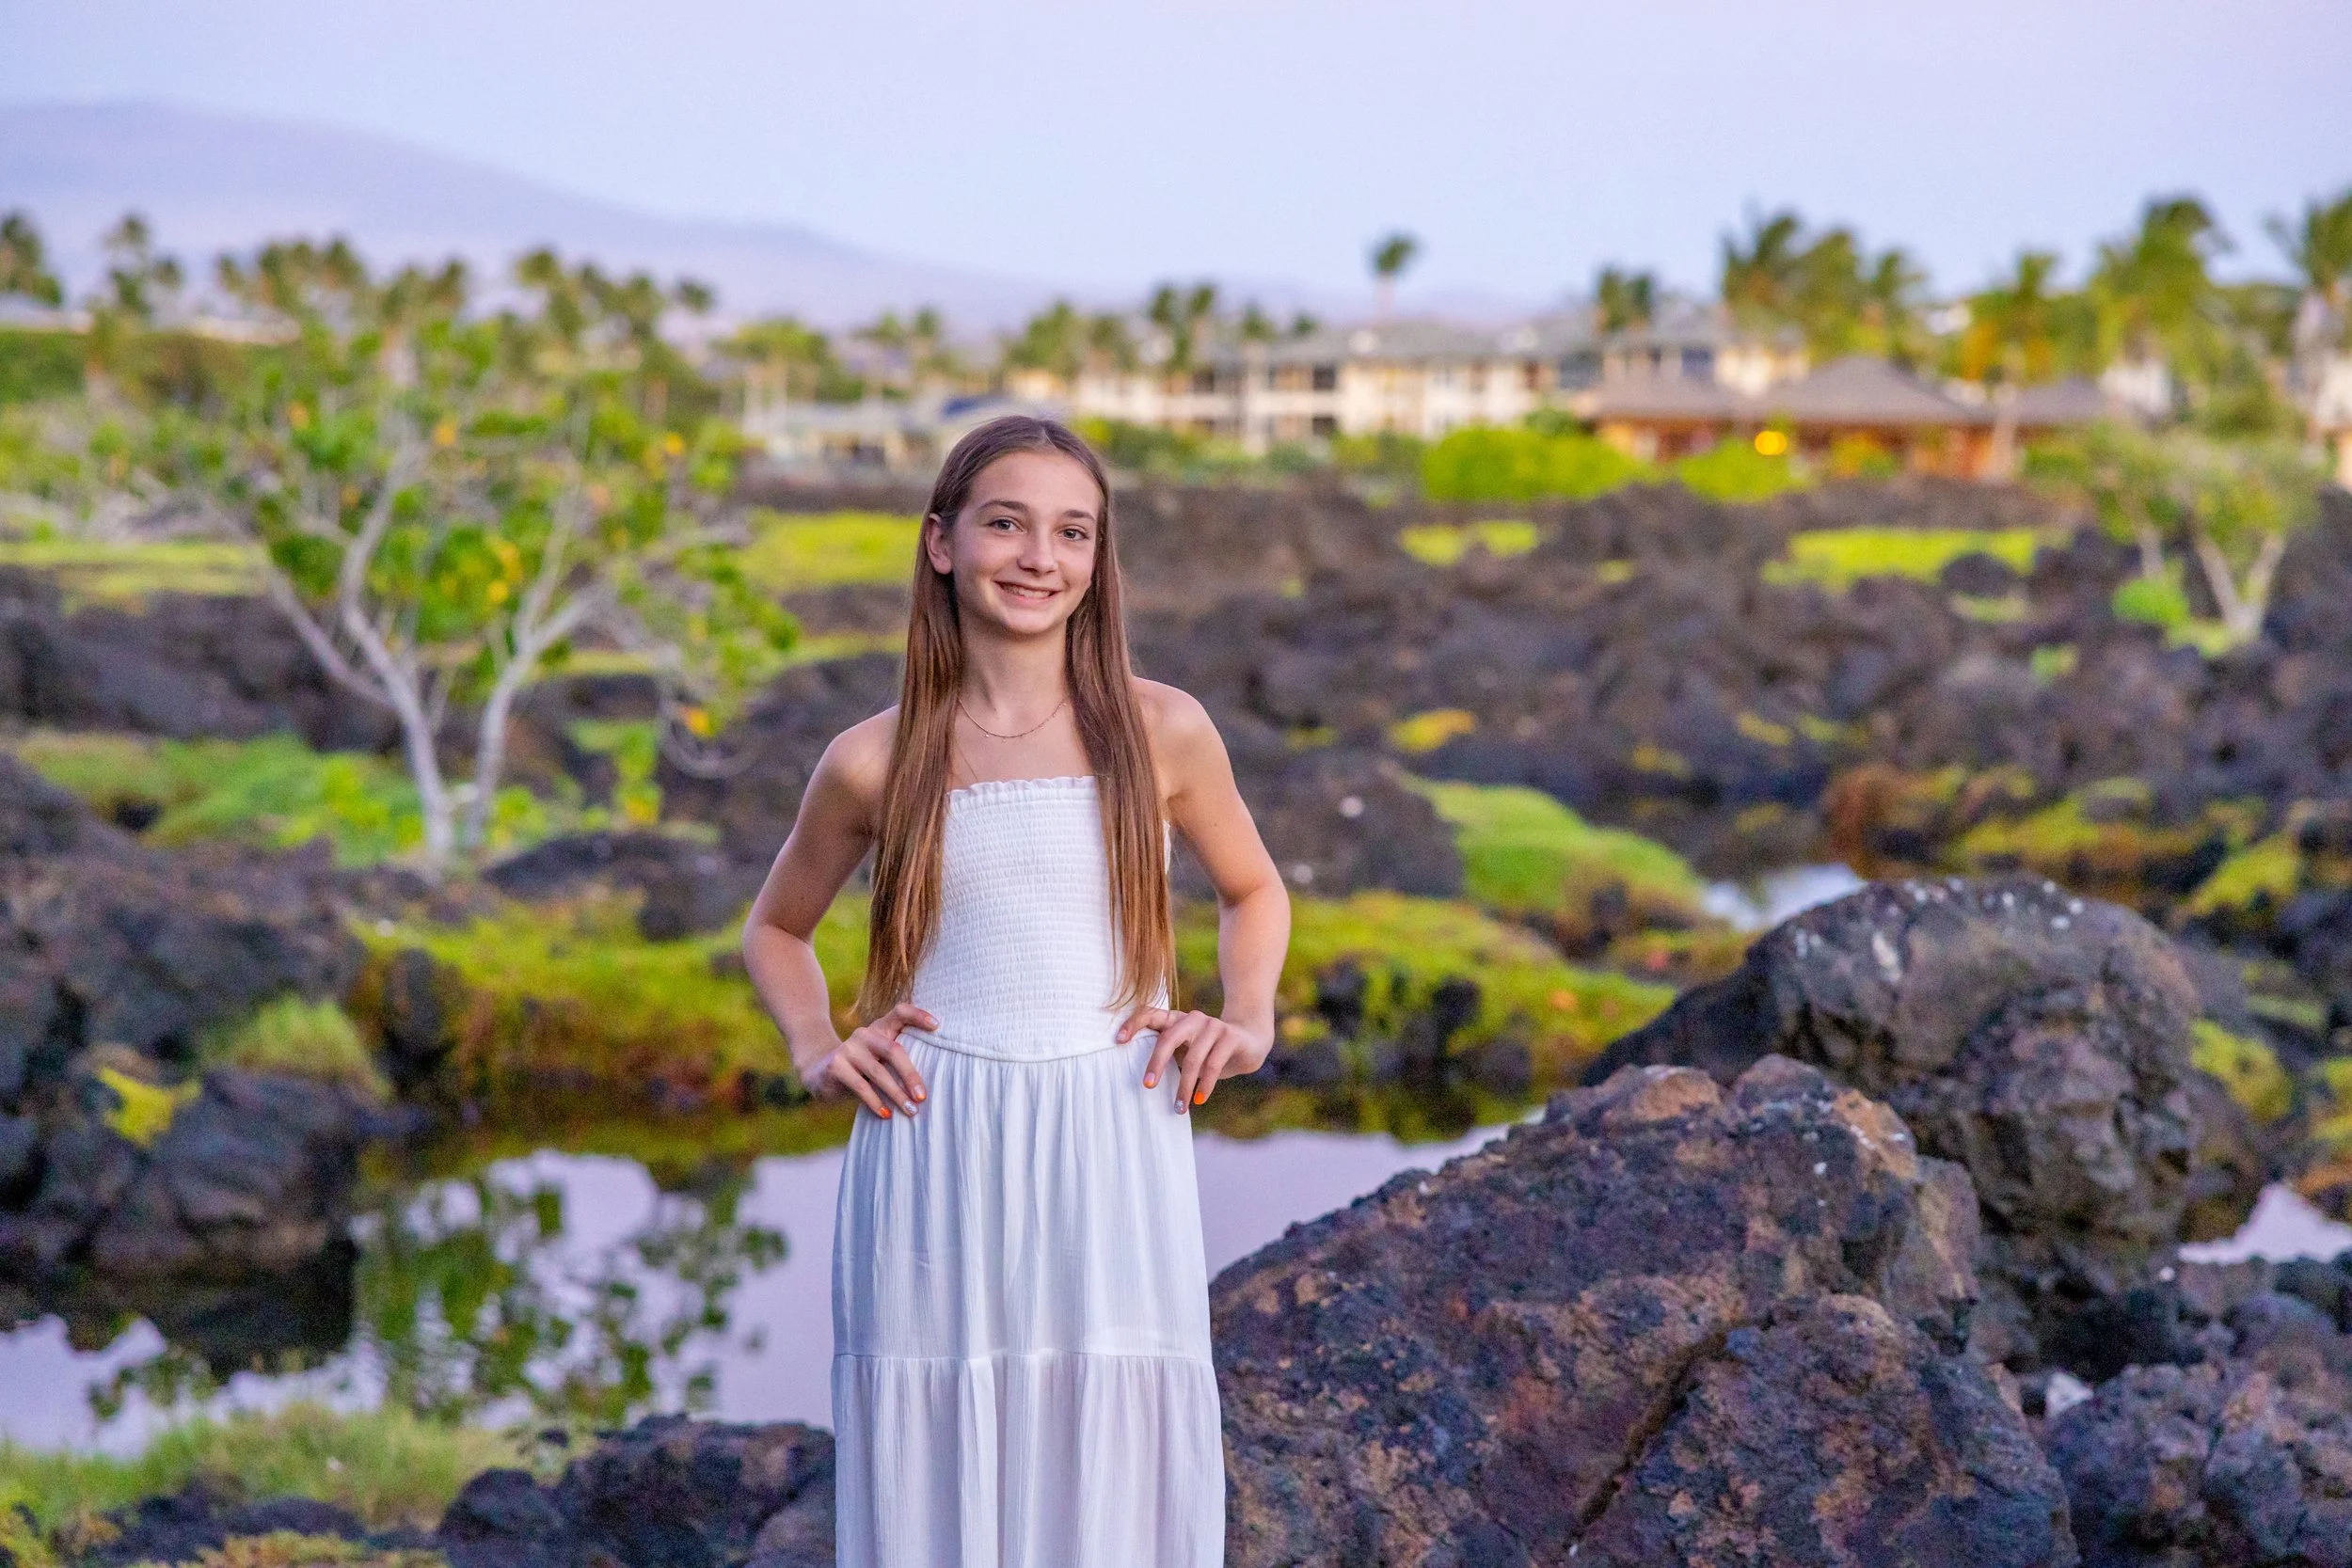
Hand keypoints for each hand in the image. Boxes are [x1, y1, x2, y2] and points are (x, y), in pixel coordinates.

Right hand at [803, 1002, 934, 1119]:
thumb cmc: (861, 1069)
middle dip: (910, 1075)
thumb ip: (898, 1061)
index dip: (918, 1015)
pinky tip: (886, 1115)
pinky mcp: (836, 1065)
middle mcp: (865, 1034)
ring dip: (896, 1094)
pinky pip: (860, 1086)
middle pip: (893, 1049)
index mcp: (880, 1028)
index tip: (937, 1025)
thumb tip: (931, 1082)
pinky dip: (875, 1102)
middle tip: (922, 1096)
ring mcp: (848, 1048)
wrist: (818, 1073)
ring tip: (911, 1111)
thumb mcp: (879, 1060)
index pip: (900, 1012)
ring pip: (878, 1072)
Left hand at [1117, 1007, 1270, 1112]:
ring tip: (1178, 1108)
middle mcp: (1192, 1018)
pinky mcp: (1230, 1036)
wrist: (1249, 1041)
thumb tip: (1139, 1081)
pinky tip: (1198, 1099)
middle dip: (1156, 1063)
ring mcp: (1212, 1025)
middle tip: (1147, 1086)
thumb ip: (1167, 1055)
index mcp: (1176, 1019)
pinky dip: (1204, 1085)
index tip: (1118, 1041)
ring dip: (1184, 1086)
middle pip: (1168, 1038)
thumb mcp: (1185, 1050)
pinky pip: (1214, 1064)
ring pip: (1193, 1058)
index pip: (1149, 1013)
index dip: (1133, 1024)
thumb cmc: (1208, 1050)